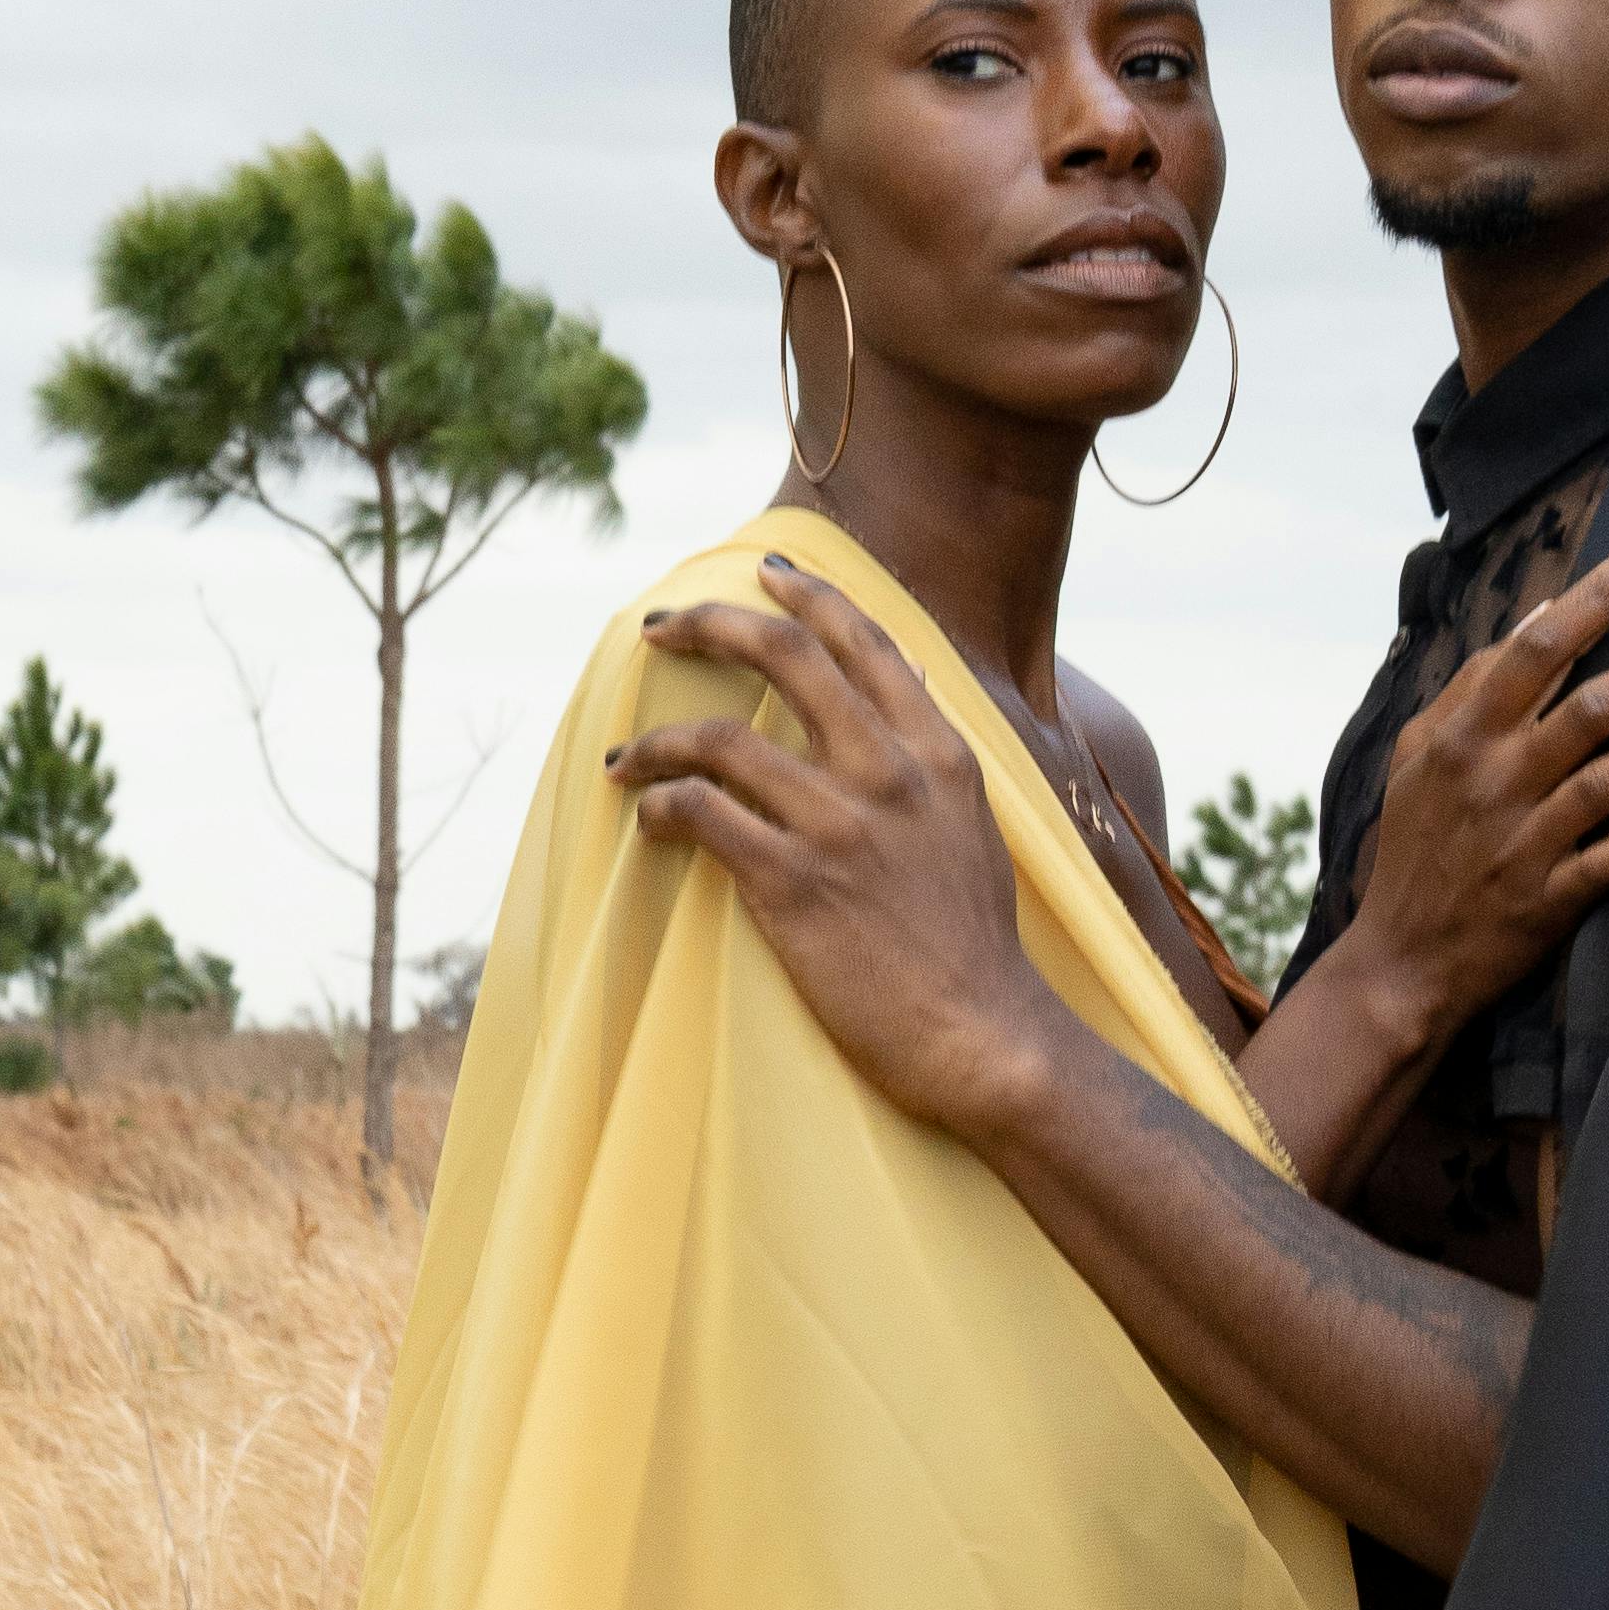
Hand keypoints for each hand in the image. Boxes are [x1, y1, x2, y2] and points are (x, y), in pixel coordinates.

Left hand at [607, 563, 1057, 1140]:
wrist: (982, 1035)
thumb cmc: (975, 947)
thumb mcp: (974, 830)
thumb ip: (933, 761)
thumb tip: (905, 690)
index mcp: (939, 753)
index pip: (866, 642)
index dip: (809, 598)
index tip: (764, 574)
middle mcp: (890, 772)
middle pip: (786, 658)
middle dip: (711, 625)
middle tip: (662, 627)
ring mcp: (840, 824)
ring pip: (722, 738)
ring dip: (658, 739)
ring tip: (625, 756)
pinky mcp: (793, 882)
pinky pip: (703, 814)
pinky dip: (661, 804)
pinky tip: (648, 816)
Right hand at [1346, 534, 1608, 1039]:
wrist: (1400, 963)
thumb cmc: (1417, 845)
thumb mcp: (1417, 756)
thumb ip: (1470, 686)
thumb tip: (1534, 616)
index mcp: (1462, 735)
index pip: (1538, 646)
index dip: (1599, 596)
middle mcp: (1495, 780)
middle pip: (1591, 705)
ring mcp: (1524, 842)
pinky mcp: (1549, 900)